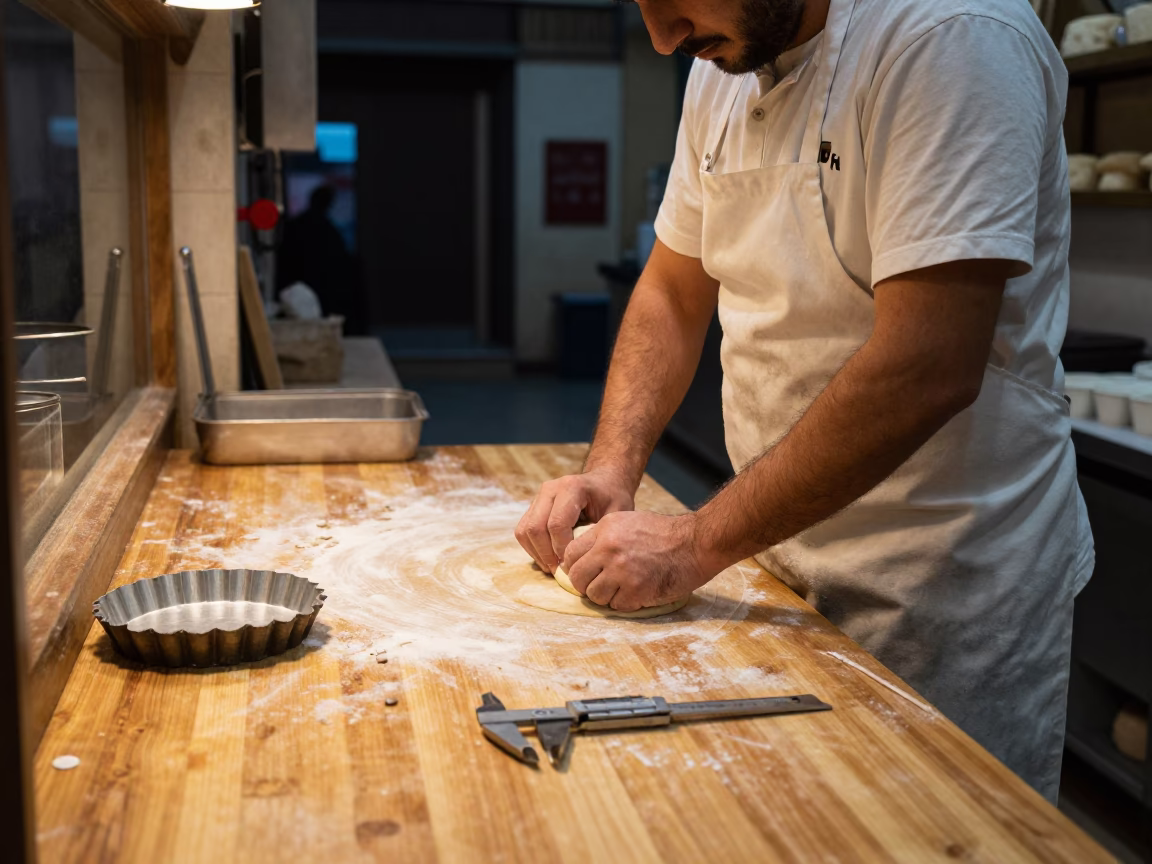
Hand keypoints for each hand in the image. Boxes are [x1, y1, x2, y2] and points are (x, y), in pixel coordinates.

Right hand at [515, 469, 634, 573]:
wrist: (604, 483)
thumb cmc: (613, 499)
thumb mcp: (615, 514)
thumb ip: (598, 535)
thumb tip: (580, 563)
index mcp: (571, 487)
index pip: (556, 524)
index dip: (562, 549)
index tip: (573, 564)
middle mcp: (550, 489)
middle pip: (535, 528)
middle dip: (546, 554)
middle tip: (561, 571)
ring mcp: (539, 497)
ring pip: (524, 531)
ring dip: (537, 553)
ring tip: (554, 567)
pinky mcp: (533, 506)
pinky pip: (523, 531)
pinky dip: (532, 549)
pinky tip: (549, 559)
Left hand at [562, 511, 714, 611]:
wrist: (695, 543)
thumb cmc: (663, 533)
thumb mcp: (627, 522)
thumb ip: (602, 537)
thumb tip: (580, 559)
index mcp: (605, 530)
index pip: (570, 554)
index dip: (575, 567)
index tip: (585, 572)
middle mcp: (609, 549)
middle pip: (578, 578)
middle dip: (586, 585)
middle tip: (599, 585)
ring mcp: (622, 571)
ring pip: (594, 595)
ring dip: (605, 596)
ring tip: (621, 589)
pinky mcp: (636, 590)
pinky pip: (616, 606)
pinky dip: (624, 603)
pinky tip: (636, 592)